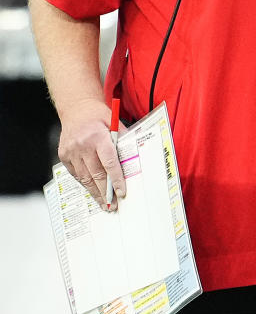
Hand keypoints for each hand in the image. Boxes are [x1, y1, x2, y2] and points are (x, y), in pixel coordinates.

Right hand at [58, 97, 126, 211]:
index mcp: (97, 136)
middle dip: (105, 192)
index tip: (121, 192)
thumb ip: (123, 140)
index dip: (116, 180)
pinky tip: (93, 191)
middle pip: (96, 174)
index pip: (109, 163)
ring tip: (103, 203)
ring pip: (85, 177)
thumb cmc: (98, 116)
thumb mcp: (114, 122)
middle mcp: (82, 145)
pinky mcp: (64, 155)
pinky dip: (85, 183)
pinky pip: (76, 174)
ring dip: (95, 192)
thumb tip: (133, 161)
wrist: (76, 108)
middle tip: (113, 205)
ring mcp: (71, 151)